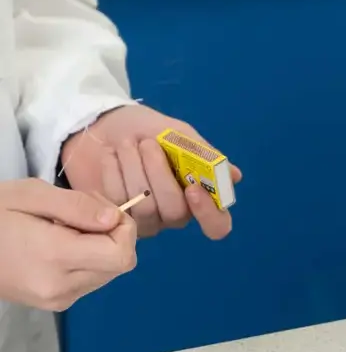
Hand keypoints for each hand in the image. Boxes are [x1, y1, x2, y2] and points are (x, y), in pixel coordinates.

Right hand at [0, 179, 135, 310]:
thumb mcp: (31, 194)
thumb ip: (77, 206)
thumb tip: (114, 219)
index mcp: (54, 257)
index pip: (121, 255)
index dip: (123, 228)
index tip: (99, 210)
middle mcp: (60, 287)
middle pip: (119, 264)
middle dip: (112, 234)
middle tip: (80, 213)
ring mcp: (56, 300)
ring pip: (108, 273)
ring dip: (100, 247)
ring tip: (65, 228)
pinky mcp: (53, 303)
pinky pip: (90, 281)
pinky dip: (87, 260)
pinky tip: (60, 244)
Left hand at [60, 105, 241, 240]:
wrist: (105, 126)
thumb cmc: (149, 129)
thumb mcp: (178, 134)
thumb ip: (202, 154)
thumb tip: (233, 176)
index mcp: (199, 196)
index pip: (216, 225)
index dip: (208, 213)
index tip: (193, 187)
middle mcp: (174, 215)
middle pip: (175, 213)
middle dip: (159, 175)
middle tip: (146, 143)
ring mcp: (143, 221)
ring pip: (144, 209)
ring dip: (134, 170)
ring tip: (126, 143)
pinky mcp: (113, 217)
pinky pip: (117, 205)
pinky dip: (114, 175)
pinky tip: (111, 155)